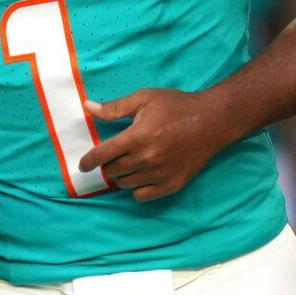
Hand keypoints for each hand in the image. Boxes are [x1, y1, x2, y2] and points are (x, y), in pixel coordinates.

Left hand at [79, 88, 226, 201]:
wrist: (212, 121)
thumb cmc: (176, 107)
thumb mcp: (144, 99)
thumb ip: (115, 107)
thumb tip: (88, 108)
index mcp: (136, 137)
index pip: (102, 155)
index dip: (88, 161)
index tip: (83, 165)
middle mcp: (146, 159)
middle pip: (112, 171)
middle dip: (108, 164)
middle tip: (116, 155)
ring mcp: (159, 174)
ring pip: (125, 184)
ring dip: (122, 175)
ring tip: (132, 162)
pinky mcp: (172, 184)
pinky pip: (142, 195)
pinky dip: (137, 188)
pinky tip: (142, 175)